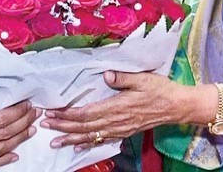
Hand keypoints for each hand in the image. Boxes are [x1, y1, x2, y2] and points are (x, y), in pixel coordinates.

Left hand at [41, 71, 195, 149]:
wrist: (177, 106)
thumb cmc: (161, 89)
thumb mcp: (143, 78)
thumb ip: (123, 77)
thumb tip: (105, 75)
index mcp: (118, 106)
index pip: (87, 113)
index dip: (67, 115)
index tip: (52, 112)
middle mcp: (117, 121)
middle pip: (84, 126)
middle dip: (63, 126)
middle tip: (45, 125)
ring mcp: (120, 128)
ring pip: (91, 136)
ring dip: (71, 138)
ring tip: (54, 141)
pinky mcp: (124, 131)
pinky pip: (102, 140)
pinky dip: (87, 143)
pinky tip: (77, 147)